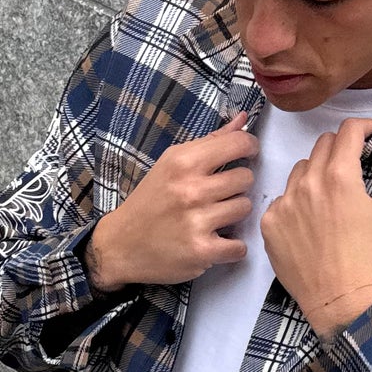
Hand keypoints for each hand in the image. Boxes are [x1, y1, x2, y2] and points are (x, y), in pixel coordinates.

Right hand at [84, 113, 256, 291]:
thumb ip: (211, 142)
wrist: (121, 244)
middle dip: (238, 186)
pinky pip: (239, 246)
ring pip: (245, 209)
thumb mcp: (172, 164)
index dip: (250, 148)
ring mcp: (196, 221)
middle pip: (246, 178)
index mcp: (183, 162)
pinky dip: (231, 247)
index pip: (237, 144)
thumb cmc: (150, 201)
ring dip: (234, 215)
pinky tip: (215, 241)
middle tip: (220, 194)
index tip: (247, 156)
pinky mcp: (201, 251)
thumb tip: (243, 120)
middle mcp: (190, 189)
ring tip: (214, 218)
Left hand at [261, 118, 371, 337]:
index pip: (347, 130)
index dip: (362, 128)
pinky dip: (297, 201)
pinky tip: (312, 222)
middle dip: (341, 149)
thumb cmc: (370, 256)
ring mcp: (285, 202)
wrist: (340, 300)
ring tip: (330, 200)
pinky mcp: (270, 222)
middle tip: (353, 170)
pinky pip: (283, 198)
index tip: (370, 135)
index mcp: (340, 175)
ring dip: (316, 174)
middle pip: (323, 145)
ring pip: (300, 169)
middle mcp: (308, 183)